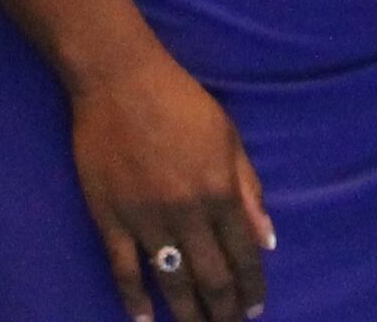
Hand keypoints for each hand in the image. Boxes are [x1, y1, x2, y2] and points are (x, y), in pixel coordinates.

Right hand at [68, 50, 272, 321]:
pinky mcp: (109, 218)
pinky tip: (145, 319)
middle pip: (212, 278)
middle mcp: (187, 213)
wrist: (118, 79)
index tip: (254, 309)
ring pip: (172, 281)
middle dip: (224, 310)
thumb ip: (249, 190)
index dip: (251, 287)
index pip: (243, 255)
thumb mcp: (228, 138)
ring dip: (188, 313)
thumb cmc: (180, 101)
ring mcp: (146, 219)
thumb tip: (267, 240)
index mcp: (220, 192)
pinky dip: (134, 299)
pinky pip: (123, 269)